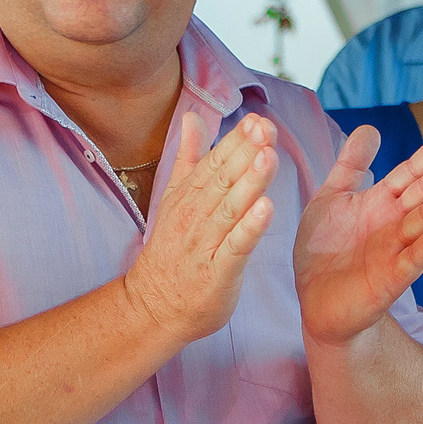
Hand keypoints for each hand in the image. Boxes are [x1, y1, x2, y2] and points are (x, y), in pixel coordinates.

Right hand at [121, 112, 277, 346]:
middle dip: (246, 153)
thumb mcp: (175, 199)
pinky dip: (250, 228)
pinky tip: (266, 208)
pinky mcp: (217, 272)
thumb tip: (191, 117)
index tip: (258, 119)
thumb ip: (188, 158)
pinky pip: (235, 247)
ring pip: (231, 208)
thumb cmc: (172, 251)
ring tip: (269, 157)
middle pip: (224, 180)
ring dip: (250, 182)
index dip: (237, 140)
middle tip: (266, 129)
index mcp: (190, 196)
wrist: (153, 305)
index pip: (215, 162)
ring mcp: (206, 244)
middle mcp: (196, 215)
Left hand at [293, 123, 422, 346]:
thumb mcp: (331, 199)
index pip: (413, 172)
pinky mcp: (390, 279)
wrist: (315, 304)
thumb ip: (351, 166)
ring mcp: (396, 250)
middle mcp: (395, 224)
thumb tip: (370, 129)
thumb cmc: (323, 252)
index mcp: (382, 203)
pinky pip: (414, 258)